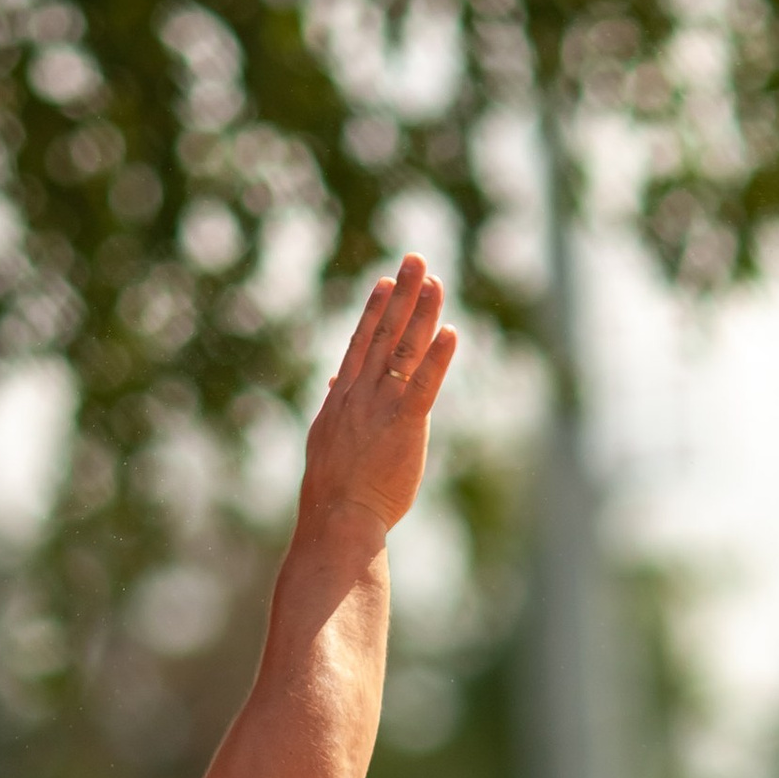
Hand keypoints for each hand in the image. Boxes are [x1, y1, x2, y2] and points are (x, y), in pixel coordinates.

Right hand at [298, 255, 455, 538]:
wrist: (336, 518)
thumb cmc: (333, 490)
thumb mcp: (327, 438)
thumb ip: (335, 406)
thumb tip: (335, 383)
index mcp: (344, 398)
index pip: (361, 343)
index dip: (376, 310)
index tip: (388, 282)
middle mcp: (361, 393)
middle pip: (384, 333)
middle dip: (402, 294)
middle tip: (416, 259)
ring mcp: (381, 406)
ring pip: (404, 349)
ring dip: (421, 312)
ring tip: (435, 280)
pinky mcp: (405, 425)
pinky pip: (424, 385)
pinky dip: (437, 357)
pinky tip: (451, 332)